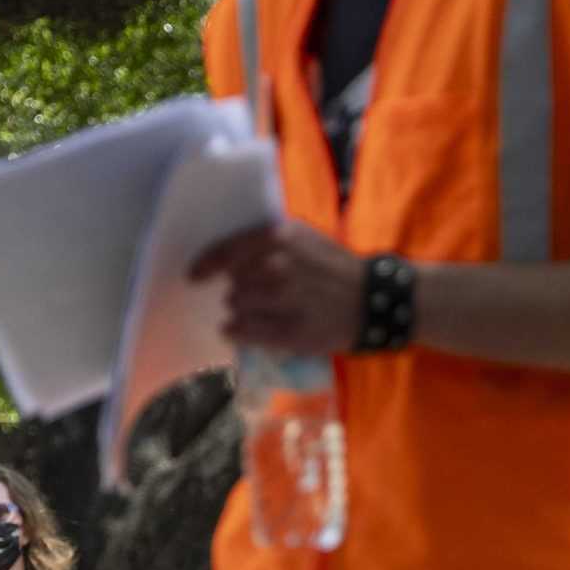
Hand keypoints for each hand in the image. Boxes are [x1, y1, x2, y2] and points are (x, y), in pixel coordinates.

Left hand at [189, 222, 369, 355]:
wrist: (375, 300)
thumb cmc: (335, 267)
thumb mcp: (304, 238)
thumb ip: (267, 241)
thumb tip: (229, 257)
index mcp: (280, 237)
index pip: (227, 251)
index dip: (205, 265)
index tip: (194, 276)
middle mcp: (280, 266)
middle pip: (233, 283)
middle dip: (239, 290)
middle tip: (254, 296)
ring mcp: (286, 300)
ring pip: (237, 307)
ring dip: (240, 311)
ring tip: (256, 313)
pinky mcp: (292, 332)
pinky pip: (246, 332)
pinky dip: (237, 332)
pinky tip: (238, 331)